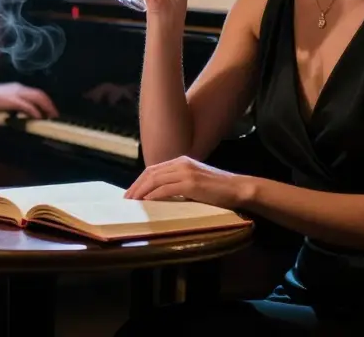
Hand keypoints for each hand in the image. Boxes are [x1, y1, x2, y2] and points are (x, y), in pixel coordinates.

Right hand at [0, 82, 57, 118]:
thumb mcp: (4, 100)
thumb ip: (14, 104)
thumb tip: (22, 113)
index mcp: (18, 87)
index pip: (36, 93)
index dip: (45, 101)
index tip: (50, 109)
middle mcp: (19, 88)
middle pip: (40, 94)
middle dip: (49, 104)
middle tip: (54, 115)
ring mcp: (17, 93)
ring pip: (37, 98)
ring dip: (46, 107)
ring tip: (50, 117)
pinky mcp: (13, 100)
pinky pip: (28, 106)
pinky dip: (35, 112)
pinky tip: (38, 118)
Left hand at [124, 155, 251, 210]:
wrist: (237, 188)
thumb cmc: (218, 188)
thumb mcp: (196, 180)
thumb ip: (179, 182)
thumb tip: (161, 194)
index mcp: (181, 160)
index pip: (153, 169)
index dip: (139, 181)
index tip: (131, 193)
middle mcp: (181, 163)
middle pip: (150, 173)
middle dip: (136, 186)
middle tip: (126, 199)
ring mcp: (186, 172)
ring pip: (155, 180)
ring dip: (141, 192)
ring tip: (132, 202)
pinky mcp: (190, 184)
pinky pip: (165, 189)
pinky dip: (153, 196)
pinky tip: (146, 203)